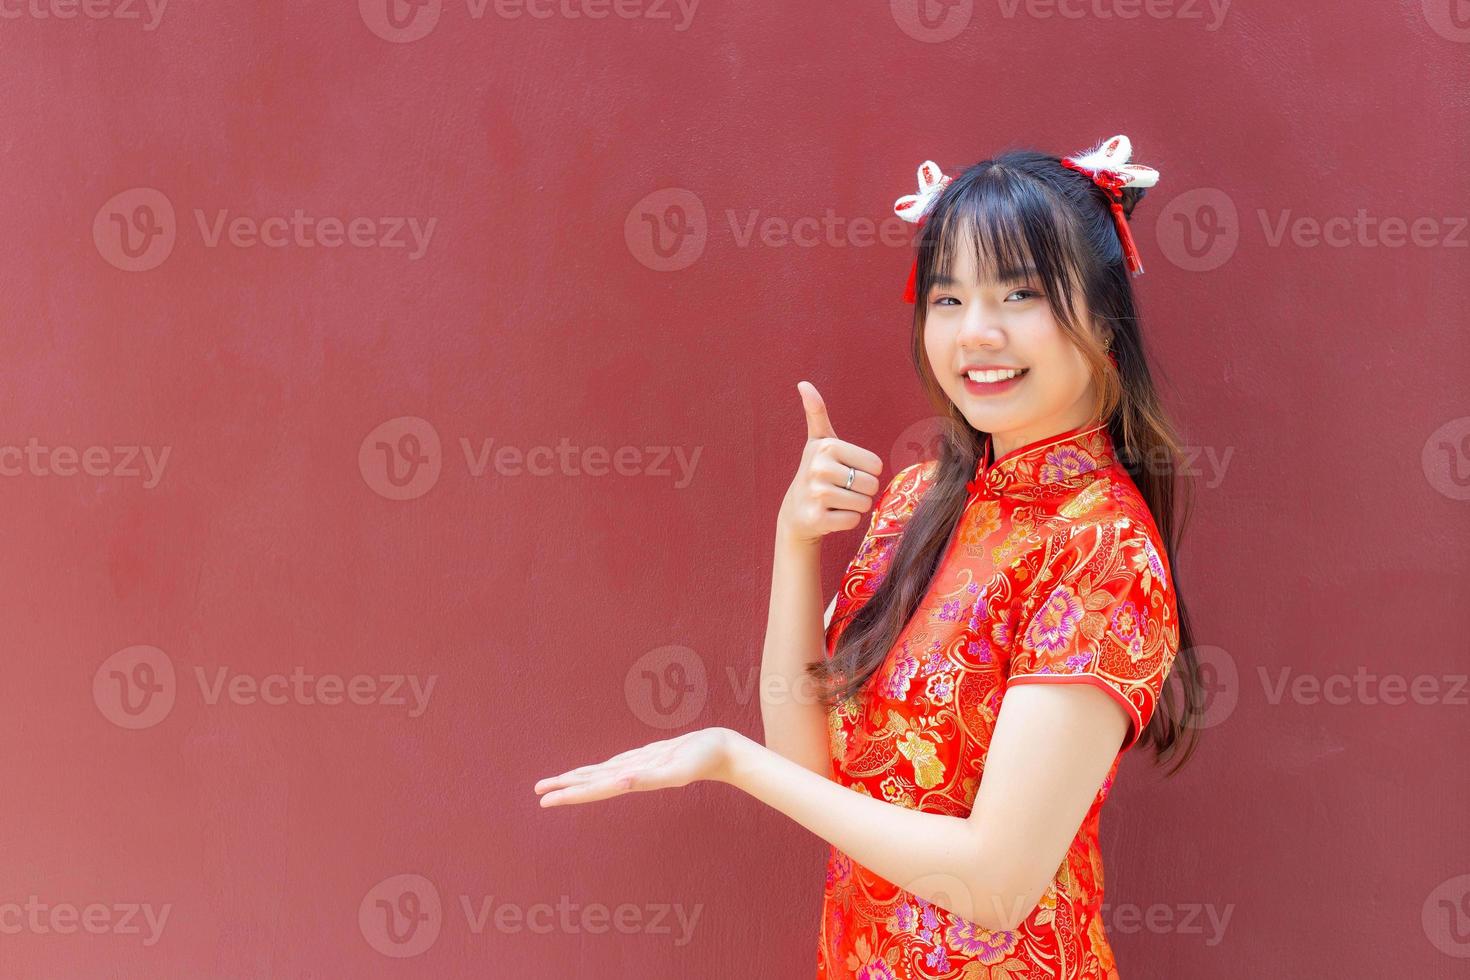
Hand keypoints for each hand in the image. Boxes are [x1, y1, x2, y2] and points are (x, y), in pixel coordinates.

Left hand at [533, 727, 742, 807]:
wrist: (720, 751)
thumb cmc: (702, 758)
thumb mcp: (676, 768)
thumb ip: (650, 778)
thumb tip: (620, 782)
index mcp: (633, 780)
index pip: (593, 789)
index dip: (569, 794)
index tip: (545, 800)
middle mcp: (631, 776)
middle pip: (591, 783)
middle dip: (565, 787)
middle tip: (538, 791)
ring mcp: (637, 767)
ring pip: (600, 774)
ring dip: (577, 779)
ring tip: (555, 782)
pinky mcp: (644, 759)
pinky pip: (613, 765)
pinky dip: (597, 770)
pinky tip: (592, 774)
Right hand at [777, 381, 884, 545]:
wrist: (796, 511)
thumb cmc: (816, 472)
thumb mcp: (818, 441)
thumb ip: (816, 413)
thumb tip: (803, 383)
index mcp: (827, 446)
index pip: (876, 465)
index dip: (866, 472)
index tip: (846, 471)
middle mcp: (819, 468)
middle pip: (871, 485)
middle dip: (862, 491)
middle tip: (842, 489)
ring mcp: (817, 494)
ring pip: (864, 504)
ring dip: (855, 506)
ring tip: (836, 502)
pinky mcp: (817, 518)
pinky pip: (853, 520)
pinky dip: (847, 521)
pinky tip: (831, 515)